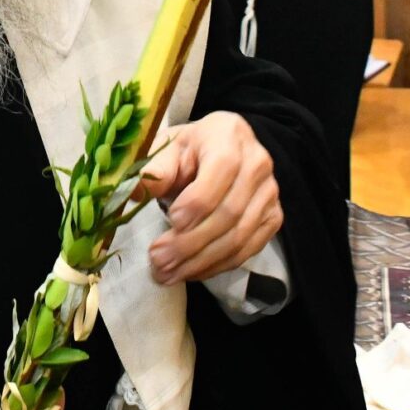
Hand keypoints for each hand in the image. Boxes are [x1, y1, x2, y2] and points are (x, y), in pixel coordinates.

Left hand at [137, 111, 282, 285]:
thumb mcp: (167, 148)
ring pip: (238, 237)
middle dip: (190, 242)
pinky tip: (190, 271)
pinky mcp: (272, 218)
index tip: (171, 221)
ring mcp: (269, 193)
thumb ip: (155, 168)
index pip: (222, 169)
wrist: (221, 151)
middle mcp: (257, 163)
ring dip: (200, 261)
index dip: (198, 201)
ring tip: (167, 274)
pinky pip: (247, 250)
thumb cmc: (189, 151)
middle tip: (158, 260)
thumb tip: (136, 190)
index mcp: (229, 136)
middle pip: (229, 212)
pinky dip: (217, 266)